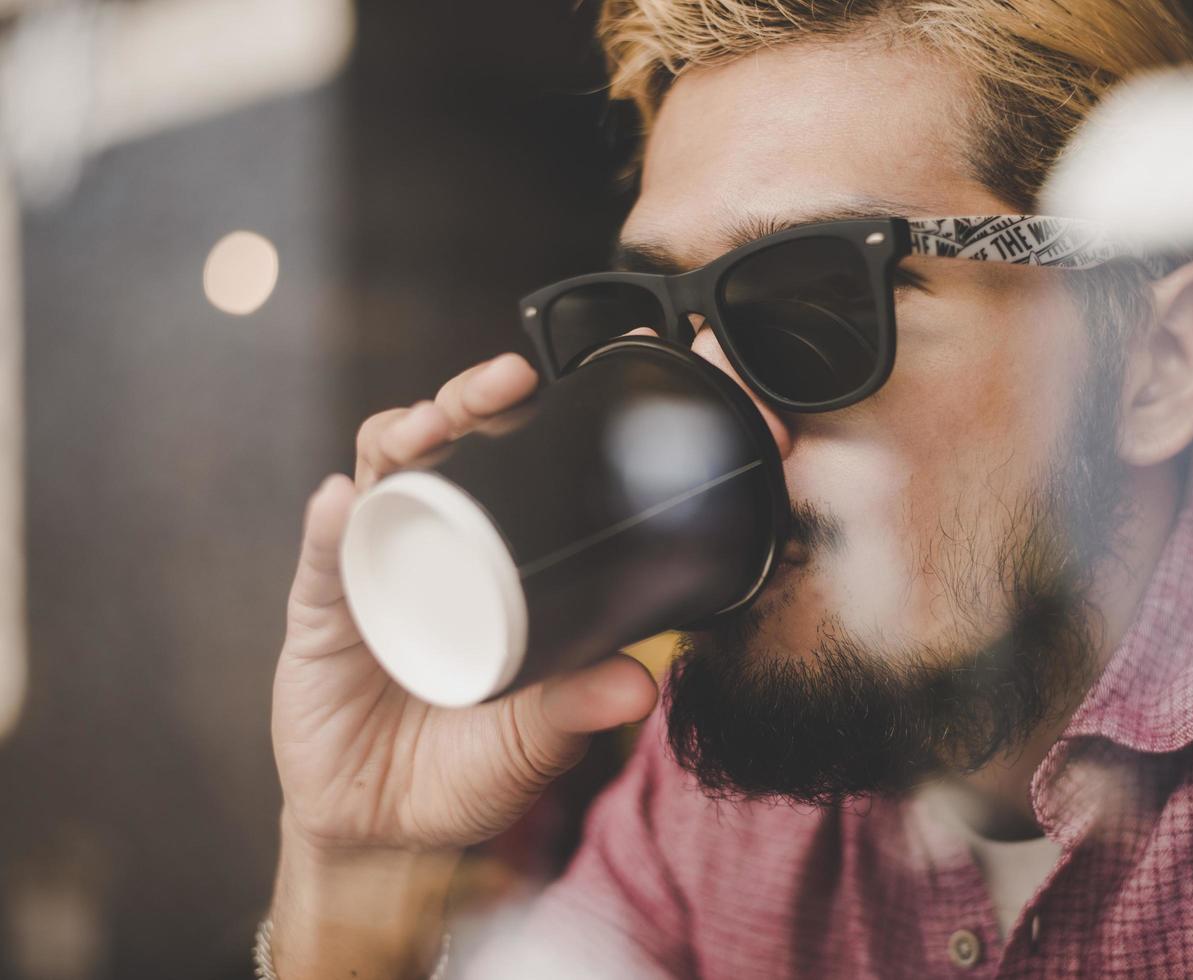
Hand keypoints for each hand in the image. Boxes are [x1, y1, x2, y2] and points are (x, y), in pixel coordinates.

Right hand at [271, 351, 659, 854]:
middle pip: (444, 449)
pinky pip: (320, 559)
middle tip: (508, 379)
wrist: (386, 830)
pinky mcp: (319, 614)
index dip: (531, 421)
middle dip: (470, 402)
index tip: (572, 385)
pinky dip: (328, 525)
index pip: (512, 470)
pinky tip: (340, 501)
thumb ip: (576, 706)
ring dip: (402, 438)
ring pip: (379, 479)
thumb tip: (641, 684)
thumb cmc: (468, 768)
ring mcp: (370, 572)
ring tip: (432, 425)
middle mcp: (431, 547)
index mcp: (491, 560)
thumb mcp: (533, 738)